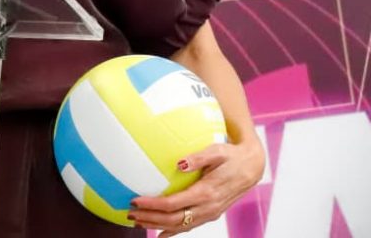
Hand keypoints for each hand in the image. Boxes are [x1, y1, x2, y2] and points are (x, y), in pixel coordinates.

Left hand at [129, 137, 264, 234]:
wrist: (252, 167)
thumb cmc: (231, 156)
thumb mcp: (217, 151)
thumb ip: (198, 157)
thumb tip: (179, 163)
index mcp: (206, 193)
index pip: (174, 204)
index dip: (153, 205)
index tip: (135, 201)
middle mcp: (208, 208)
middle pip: (173, 219)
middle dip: (150, 218)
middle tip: (129, 213)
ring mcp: (210, 213)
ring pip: (180, 226)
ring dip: (157, 225)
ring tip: (137, 221)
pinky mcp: (211, 213)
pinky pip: (189, 226)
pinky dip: (172, 230)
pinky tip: (160, 232)